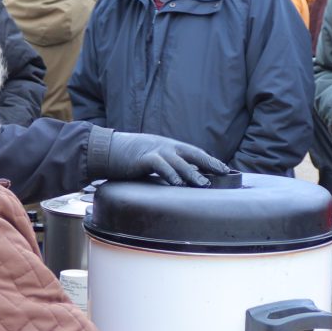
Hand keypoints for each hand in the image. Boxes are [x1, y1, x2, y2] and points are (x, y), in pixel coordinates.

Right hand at [103, 132, 228, 186]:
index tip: (225, 169)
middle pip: (193, 154)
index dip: (210, 160)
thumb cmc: (129, 156)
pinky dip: (170, 174)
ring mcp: (155, 150)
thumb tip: (182, 178)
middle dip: (209, 163)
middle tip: (224, 173)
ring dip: (193, 173)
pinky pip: (160, 165)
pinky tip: (178, 184)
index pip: (195, 152)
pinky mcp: (143, 158)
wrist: (106, 149)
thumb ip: (168, 164)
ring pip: (179, 161)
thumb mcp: (153, 157)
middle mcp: (166, 146)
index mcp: (169, 145)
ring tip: (204, 184)